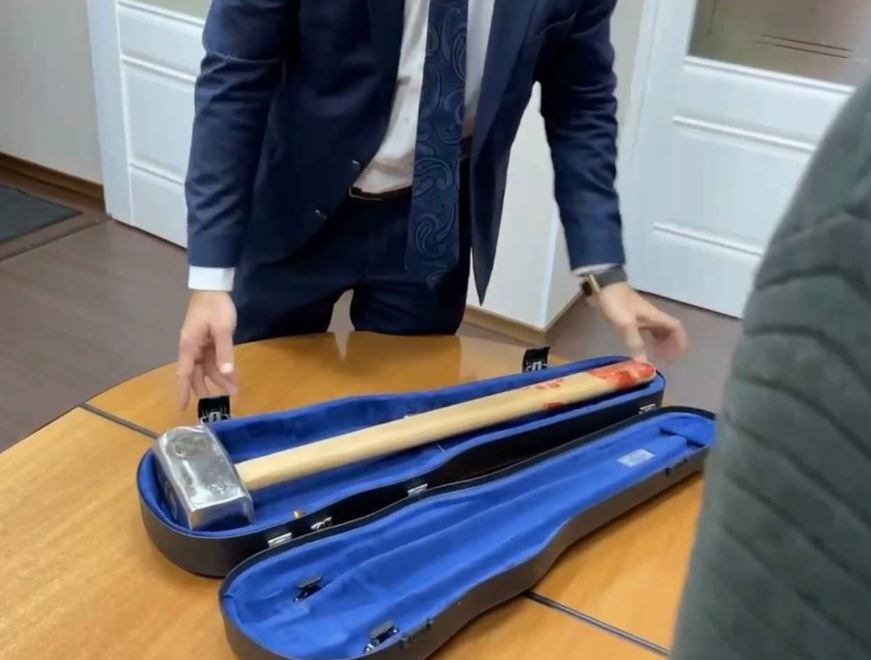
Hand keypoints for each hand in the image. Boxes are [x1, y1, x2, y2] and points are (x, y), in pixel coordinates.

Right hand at [177, 291, 238, 408]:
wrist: (212, 287)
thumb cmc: (215, 307)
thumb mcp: (222, 329)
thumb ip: (224, 352)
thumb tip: (226, 373)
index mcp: (189, 346)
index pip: (184, 374)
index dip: (183, 391)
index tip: (182, 408)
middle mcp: (192, 348)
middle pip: (196, 373)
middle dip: (208, 388)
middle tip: (223, 401)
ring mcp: (200, 344)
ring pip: (207, 367)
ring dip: (219, 378)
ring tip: (234, 390)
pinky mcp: (208, 340)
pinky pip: (213, 358)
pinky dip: (221, 367)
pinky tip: (231, 375)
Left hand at [595, 283, 687, 361]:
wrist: (602, 286)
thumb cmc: (617, 302)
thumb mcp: (626, 323)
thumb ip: (635, 343)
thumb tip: (644, 365)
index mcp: (655, 316)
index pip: (676, 327)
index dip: (680, 340)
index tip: (678, 355)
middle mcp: (651, 316)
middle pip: (667, 330)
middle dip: (670, 344)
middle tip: (665, 359)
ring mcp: (640, 316)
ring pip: (656, 330)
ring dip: (659, 342)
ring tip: (655, 356)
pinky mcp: (629, 317)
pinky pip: (643, 331)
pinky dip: (645, 340)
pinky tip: (639, 348)